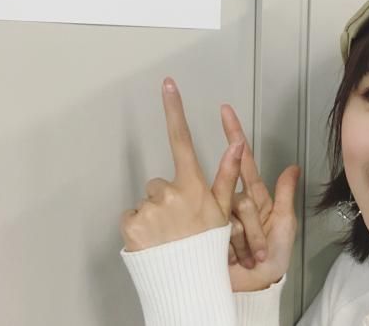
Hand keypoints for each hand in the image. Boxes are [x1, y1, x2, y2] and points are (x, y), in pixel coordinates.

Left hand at [119, 77, 244, 251]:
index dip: (175, 109)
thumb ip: (228, 175)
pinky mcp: (130, 225)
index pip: (182, 139)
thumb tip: (237, 144)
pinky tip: (155, 242)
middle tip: (181, 223)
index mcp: (192, 186)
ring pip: (147, 201)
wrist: (189, 284)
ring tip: (169, 236)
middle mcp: (169, 192)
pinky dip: (141, 228)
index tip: (168, 85)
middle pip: (160, 181)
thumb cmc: (209, 248)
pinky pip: (132, 217)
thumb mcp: (223, 211)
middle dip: (168, 197)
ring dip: (155, 215)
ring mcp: (148, 209)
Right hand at [220, 105, 300, 291]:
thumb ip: (285, 196)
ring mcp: (219, 214)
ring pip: (228, 208)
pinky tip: (236, 256)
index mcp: (254, 197)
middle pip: (235, 189)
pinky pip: (218, 226)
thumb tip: (293, 167)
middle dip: (252, 222)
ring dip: (247, 237)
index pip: (243, 160)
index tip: (226, 111)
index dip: (235, 135)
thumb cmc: (272, 259)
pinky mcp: (207, 229)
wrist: (255, 286)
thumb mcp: (285, 226)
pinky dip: (233, 243)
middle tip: (255, 240)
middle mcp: (234, 201)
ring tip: (256, 258)